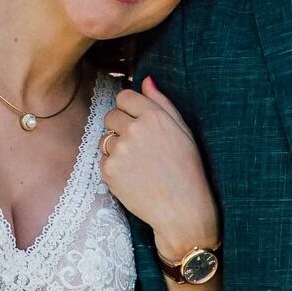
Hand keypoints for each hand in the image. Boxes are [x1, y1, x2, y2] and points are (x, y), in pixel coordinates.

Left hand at [99, 76, 218, 265]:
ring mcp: (119, 150)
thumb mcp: (183, 131)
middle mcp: (134, 129)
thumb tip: (146, 80)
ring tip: (139, 164)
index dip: (130, 109)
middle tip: (140, 147)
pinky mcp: (109, 170)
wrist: (182, 210)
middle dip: (121, 126)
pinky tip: (133, 177)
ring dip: (117, 147)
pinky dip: (114, 166)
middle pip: (111, 115)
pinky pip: (103, 159)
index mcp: (154, 116)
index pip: (125, 96)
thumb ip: (162, 102)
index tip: (138, 122)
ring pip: (106, 137)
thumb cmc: (188, 170)